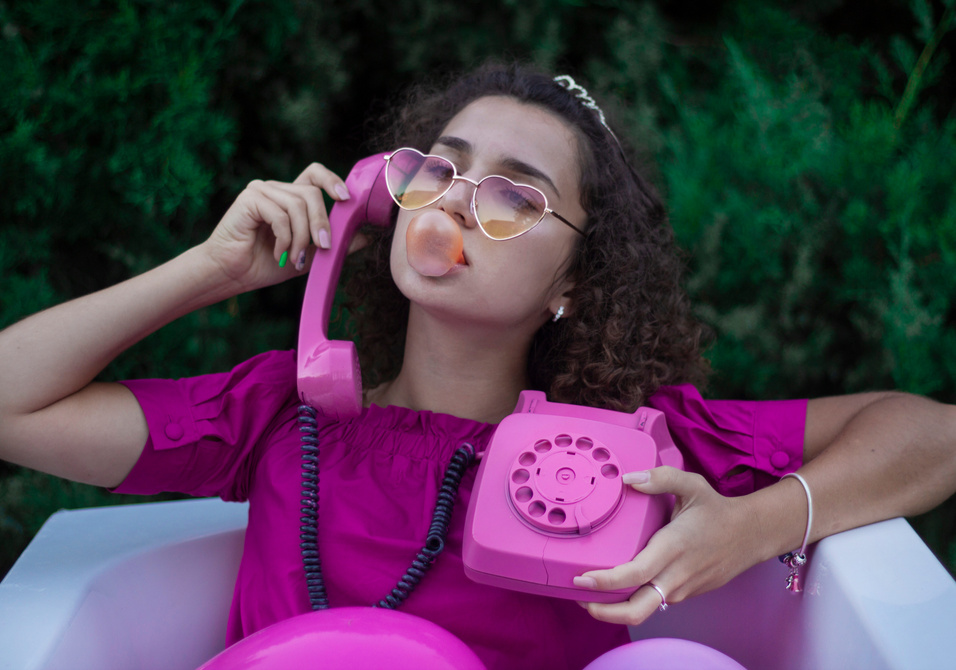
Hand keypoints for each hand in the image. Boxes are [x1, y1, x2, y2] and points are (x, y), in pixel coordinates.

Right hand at [201, 163, 351, 290]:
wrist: (231, 275)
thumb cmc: (265, 265)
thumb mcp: (309, 256)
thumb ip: (333, 244)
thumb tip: (365, 237)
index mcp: (289, 197)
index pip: (314, 174)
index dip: (331, 179)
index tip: (344, 198)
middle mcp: (275, 189)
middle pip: (311, 192)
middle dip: (321, 222)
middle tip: (324, 247)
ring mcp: (261, 191)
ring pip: (297, 205)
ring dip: (302, 237)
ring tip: (296, 258)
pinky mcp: (249, 199)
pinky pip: (279, 215)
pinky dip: (285, 238)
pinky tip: (280, 254)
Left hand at [574, 466, 762, 625]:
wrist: (751, 535)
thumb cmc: (717, 510)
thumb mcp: (692, 485)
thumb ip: (660, 478)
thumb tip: (628, 479)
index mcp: (673, 548)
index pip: (635, 574)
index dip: (605, 581)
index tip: (582, 578)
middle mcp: (676, 575)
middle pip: (637, 610)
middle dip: (603, 611)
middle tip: (579, 597)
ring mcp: (681, 589)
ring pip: (644, 610)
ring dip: (614, 607)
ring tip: (589, 592)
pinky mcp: (684, 594)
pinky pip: (654, 602)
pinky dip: (632, 599)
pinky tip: (617, 586)